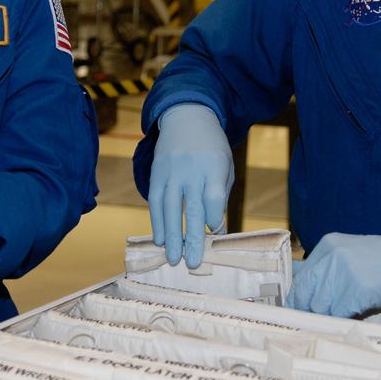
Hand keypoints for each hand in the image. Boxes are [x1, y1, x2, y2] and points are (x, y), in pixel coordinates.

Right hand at [148, 103, 233, 268]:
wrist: (187, 116)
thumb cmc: (212, 148)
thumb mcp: (225, 165)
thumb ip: (220, 194)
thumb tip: (215, 229)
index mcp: (214, 166)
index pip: (214, 197)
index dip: (215, 218)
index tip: (216, 234)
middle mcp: (192, 170)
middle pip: (191, 208)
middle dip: (192, 238)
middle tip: (192, 263)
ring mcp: (171, 171)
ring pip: (169, 208)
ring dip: (171, 235)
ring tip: (173, 258)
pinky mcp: (157, 173)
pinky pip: (155, 201)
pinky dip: (156, 222)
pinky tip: (160, 240)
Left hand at [288, 232, 380, 317]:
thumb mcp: (352, 256)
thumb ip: (328, 269)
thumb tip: (302, 291)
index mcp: (327, 246)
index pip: (299, 278)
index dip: (296, 299)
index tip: (296, 313)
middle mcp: (331, 257)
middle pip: (304, 293)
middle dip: (305, 312)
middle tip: (310, 325)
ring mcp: (344, 273)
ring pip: (319, 307)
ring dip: (325, 319)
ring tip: (334, 325)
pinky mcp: (358, 290)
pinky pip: (338, 314)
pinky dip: (341, 322)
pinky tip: (349, 322)